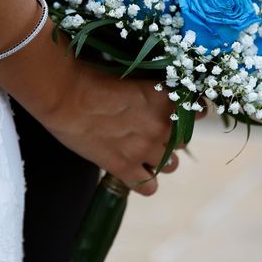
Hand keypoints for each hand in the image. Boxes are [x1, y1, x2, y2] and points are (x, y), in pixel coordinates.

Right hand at [41, 63, 187, 195]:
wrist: (65, 94)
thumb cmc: (93, 75)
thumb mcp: (132, 74)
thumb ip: (152, 88)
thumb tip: (159, 95)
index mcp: (167, 98)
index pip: (197, 112)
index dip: (188, 114)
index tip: (177, 114)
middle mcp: (162, 125)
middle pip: (184, 141)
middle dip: (171, 137)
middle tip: (150, 131)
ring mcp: (145, 149)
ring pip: (171, 165)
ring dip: (160, 159)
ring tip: (142, 151)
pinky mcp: (124, 167)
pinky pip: (149, 187)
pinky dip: (145, 182)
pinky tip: (134, 172)